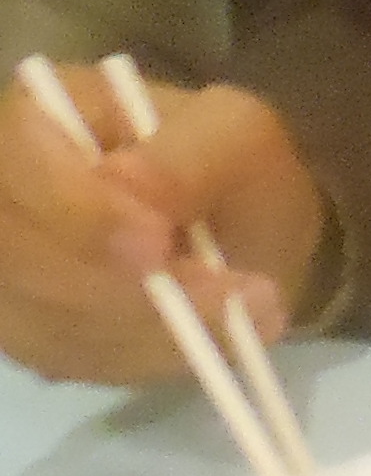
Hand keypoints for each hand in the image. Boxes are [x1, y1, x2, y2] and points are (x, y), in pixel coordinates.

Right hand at [0, 73, 322, 387]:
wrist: (242, 225)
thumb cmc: (234, 163)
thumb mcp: (240, 136)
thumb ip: (190, 155)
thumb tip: (120, 179)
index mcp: (43, 117)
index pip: (17, 161)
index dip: (75, 213)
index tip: (156, 247)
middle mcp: (2, 192)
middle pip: (9, 253)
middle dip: (109, 288)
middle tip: (213, 299)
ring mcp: (5, 262)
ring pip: (27, 316)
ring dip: (129, 331)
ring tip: (227, 319)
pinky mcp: (21, 322)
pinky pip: (53, 356)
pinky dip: (127, 359)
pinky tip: (193, 343)